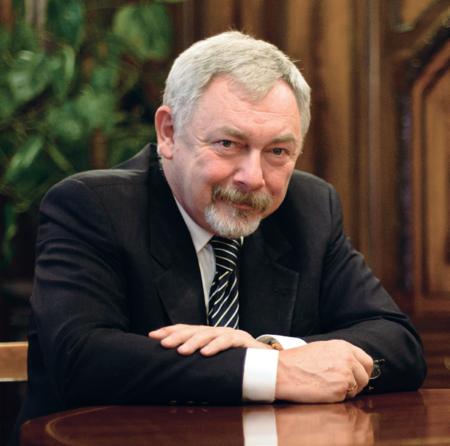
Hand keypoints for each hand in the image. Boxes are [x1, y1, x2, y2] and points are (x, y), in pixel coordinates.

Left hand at [149, 324, 271, 355]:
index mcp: (207, 335)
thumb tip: (174, 371)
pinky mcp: (241, 340)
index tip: (152, 336)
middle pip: (193, 330)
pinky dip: (215, 346)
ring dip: (194, 342)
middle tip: (163, 344)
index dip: (169, 331)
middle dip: (177, 336)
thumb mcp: (214, 362)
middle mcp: (216, 331)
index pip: (185, 329)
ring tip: (181, 351)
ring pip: (208, 333)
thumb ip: (199, 363)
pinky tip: (206, 353)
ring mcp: (228, 333)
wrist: (266, 364)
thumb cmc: (236, 364)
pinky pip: (227, 341)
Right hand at [275, 340, 372, 402]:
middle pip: (364, 377)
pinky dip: (336, 398)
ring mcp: (345, 374)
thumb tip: (353, 365)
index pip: (366, 361)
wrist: (282, 370)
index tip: (356, 377)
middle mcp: (348, 359)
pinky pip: (345, 398)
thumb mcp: (322, 348)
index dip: (362, 371)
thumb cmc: (297, 360)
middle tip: (342, 386)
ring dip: (345, 391)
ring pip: (356, 389)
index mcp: (343, 346)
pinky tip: (322, 391)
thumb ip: (340, 354)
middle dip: (356, 383)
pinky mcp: (340, 390)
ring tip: (326, 386)